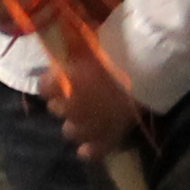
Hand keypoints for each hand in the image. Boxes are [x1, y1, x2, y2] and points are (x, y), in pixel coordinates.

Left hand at [42, 33, 141, 160]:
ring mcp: (87, 128)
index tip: (62, 76)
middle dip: (64, 101)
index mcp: (60, 85)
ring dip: (76, 122)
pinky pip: (91, 153)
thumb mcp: (86, 41)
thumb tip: (57, 37)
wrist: (145, 71)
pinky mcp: (107, 140)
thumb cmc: (115, 51)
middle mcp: (68, 109)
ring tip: (89, 114)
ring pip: (70, 131)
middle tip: (80, 91)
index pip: (43, 88)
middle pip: (55, 109)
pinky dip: (90, 149)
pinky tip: (92, 143)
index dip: (52, 82)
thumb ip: (69, 44)